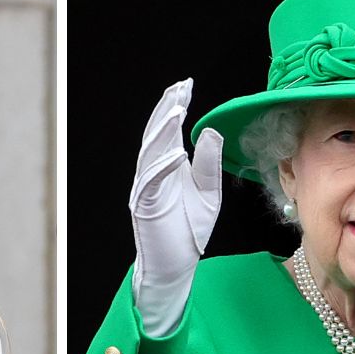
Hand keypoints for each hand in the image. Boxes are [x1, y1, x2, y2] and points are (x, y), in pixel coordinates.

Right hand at [129, 78, 222, 336]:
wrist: (175, 267)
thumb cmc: (188, 231)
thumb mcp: (208, 192)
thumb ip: (207, 164)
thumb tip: (209, 131)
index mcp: (167, 169)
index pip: (168, 132)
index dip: (174, 108)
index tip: (185, 86)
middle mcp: (153, 175)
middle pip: (156, 136)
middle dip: (166, 111)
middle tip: (179, 89)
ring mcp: (146, 190)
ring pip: (150, 154)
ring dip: (161, 132)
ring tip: (174, 110)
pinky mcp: (146, 208)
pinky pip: (151, 183)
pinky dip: (160, 166)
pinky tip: (173, 151)